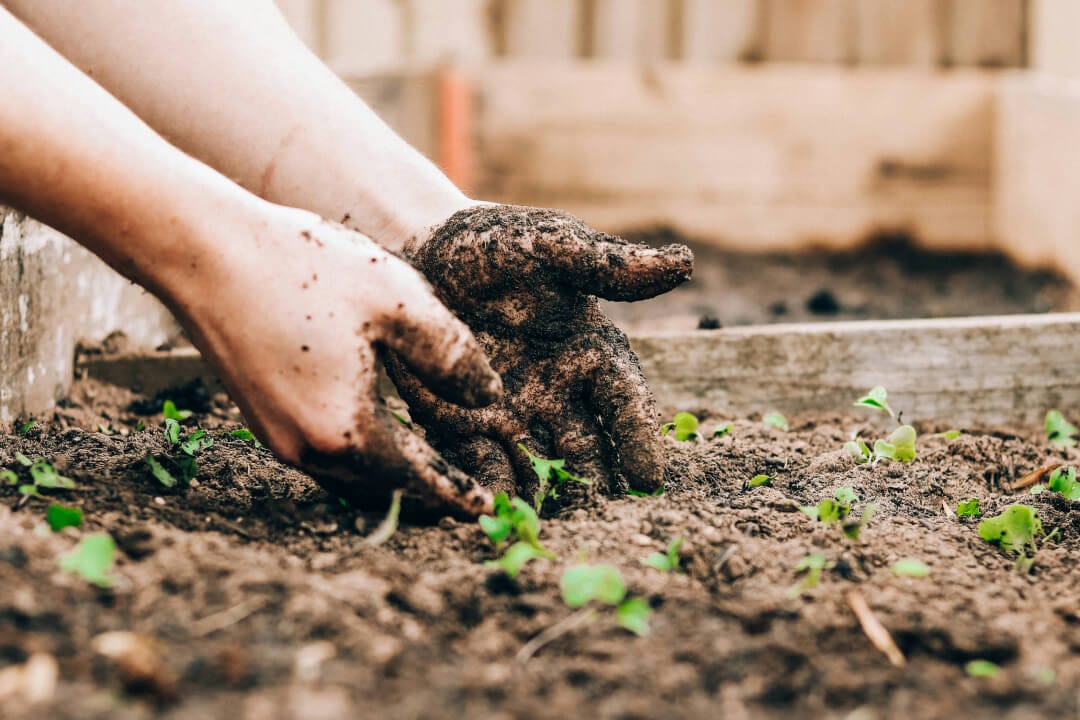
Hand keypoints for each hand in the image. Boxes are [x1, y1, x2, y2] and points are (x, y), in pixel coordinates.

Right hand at [171, 206, 501, 516]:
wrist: (203, 252)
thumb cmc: (303, 269)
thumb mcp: (398, 301)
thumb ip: (451, 355)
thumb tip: (489, 396)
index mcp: (346, 430)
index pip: (417, 479)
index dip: (456, 493)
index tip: (488, 509)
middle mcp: (306, 448)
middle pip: (382, 489)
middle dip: (427, 495)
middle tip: (466, 496)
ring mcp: (277, 436)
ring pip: (350, 477)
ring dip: (392, 480)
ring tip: (430, 472)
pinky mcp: (260, 416)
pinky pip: (324, 455)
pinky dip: (361, 457)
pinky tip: (379, 436)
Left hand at [386, 205, 692, 503]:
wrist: (419, 250)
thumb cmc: (494, 243)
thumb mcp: (550, 246)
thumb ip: (607, 264)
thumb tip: (683, 263)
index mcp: (590, 352)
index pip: (625, 401)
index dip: (639, 438)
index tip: (650, 478)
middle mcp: (559, 393)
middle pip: (588, 449)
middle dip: (597, 485)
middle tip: (603, 521)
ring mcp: (513, 414)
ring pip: (539, 467)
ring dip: (548, 499)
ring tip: (551, 531)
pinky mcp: (464, 425)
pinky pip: (482, 464)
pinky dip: (490, 489)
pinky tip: (492, 513)